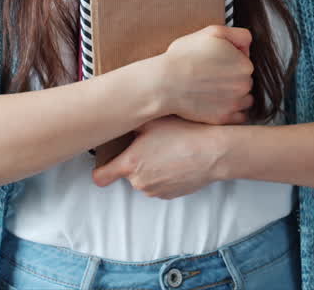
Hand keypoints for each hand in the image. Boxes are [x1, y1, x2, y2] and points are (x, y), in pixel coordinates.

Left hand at [92, 117, 227, 198]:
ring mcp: (155, 191)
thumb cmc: (182, 133)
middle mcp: (139, 182)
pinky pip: (160, 185)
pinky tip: (177, 160)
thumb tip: (117, 118)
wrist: (213, 153)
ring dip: (150, 169)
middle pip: (127, 174)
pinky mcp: (171, 195)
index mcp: (130, 164)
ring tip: (167, 151)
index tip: (104, 164)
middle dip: (135, 162)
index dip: (100, 171)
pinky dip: (164, 176)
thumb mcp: (152, 121)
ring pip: (145, 179)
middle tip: (150, 145)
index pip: (101, 177)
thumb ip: (130, 123)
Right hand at [156, 25, 252, 124]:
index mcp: (244, 64)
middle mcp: (244, 85)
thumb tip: (249, 46)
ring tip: (212, 90)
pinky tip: (215, 103)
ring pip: (244, 99)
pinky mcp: (224, 118)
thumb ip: (238, 35)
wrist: (164, 83)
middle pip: (245, 81)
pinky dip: (230, 111)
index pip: (245, 62)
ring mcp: (235, 103)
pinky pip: (238, 117)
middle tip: (210, 75)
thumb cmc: (184, 56)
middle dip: (233, 78)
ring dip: (234, 96)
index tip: (215, 61)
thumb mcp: (212, 32)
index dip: (230, 60)